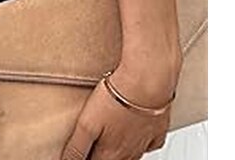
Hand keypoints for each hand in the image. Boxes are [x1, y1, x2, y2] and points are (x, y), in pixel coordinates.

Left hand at [62, 55, 180, 159]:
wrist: (145, 82)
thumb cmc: (115, 100)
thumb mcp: (86, 124)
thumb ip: (77, 146)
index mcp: (110, 152)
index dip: (84, 157)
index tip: (81, 153)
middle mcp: (128, 152)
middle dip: (101, 155)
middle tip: (93, 147)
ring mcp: (144, 141)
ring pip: (131, 156)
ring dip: (119, 152)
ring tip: (110, 143)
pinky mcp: (157, 129)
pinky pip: (148, 143)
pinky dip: (141, 143)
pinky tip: (135, 136)